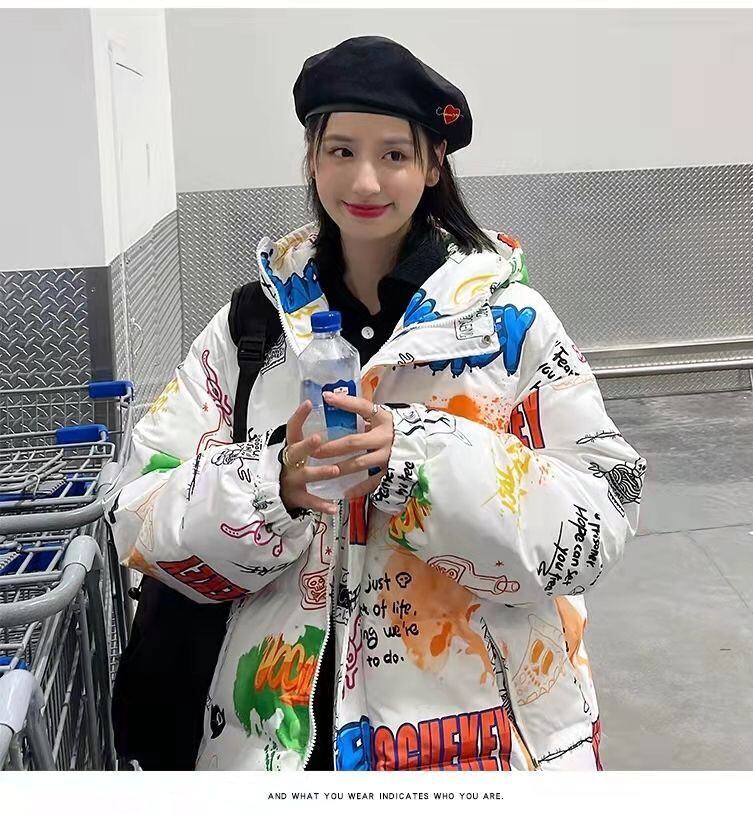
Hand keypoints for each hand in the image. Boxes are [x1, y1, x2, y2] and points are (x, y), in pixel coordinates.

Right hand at [279, 401, 340, 515]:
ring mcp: (291, 480)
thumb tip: (324, 416)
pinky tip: (334, 507)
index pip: (292, 428)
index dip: (299, 416)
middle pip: (295, 452)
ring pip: (305, 476)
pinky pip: (310, 501)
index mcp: (289, 447)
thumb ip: (305, 438)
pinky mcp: (296, 497)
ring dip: (320, 472)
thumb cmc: (288, 467)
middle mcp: (288, 462)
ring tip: (335, 470)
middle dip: (306, 445)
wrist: (268, 494)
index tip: (309, 403)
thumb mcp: (292, 450)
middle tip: (318, 438)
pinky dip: (321, 505)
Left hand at [312, 392, 393, 498]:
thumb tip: (334, 399)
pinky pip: (372, 482)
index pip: (362, 407)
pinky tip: (344, 492)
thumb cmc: (397, 429)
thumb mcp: (384, 416)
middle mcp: (385, 437)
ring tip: (323, 471)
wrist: (424, 445)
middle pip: (353, 442)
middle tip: (314, 451)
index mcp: (383, 419)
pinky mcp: (391, 472)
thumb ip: (364, 413)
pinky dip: (359, 488)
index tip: (326, 396)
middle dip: (332, 447)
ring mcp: (388, 456)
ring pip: (359, 463)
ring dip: (340, 468)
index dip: (345, 402)